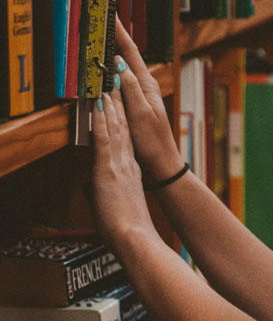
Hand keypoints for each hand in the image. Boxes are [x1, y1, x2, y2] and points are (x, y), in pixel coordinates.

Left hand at [90, 90, 157, 246]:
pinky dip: (102, 120)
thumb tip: (90, 186)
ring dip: (111, 105)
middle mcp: (127, 162)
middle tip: (116, 84)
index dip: (122, 119)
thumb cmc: (126, 228)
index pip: (125, 139)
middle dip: (119, 104)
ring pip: (115, 127)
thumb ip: (102, 190)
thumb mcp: (115, 204)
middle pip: (123, 127)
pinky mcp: (108, 168)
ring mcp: (118, 163)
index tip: (118, 102)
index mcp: (131, 171)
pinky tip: (100, 105)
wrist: (133, 236)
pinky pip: (105, 138)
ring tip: (109, 86)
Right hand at [113, 19, 181, 181]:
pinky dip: (113, 69)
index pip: (131, 53)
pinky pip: (121, 80)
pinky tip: (105, 67)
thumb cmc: (152, 142)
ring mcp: (141, 94)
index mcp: (147, 85)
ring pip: (124, 66)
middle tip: (102, 18)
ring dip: (114, 50)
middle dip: (115, 35)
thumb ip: (130, 89)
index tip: (110, 15)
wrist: (162, 163)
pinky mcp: (135, 103)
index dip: (120, 33)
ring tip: (101, 34)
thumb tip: (119, 65)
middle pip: (128, 55)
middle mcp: (145, 85)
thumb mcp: (140, 114)